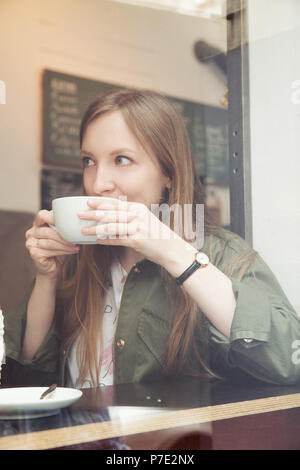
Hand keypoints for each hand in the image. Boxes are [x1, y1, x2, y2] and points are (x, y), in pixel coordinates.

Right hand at [25, 210, 79, 280]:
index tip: (67, 222)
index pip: (42, 215)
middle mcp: (32, 232)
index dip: (53, 217)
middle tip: (75, 240)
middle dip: (63, 236)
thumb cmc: (59, 250)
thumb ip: (65, 229)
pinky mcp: (33, 253)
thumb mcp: (63, 237)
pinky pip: (49, 250)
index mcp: (38, 224)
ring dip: (65, 245)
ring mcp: (30, 243)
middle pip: (47, 231)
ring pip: (50, 242)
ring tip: (75, 247)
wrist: (53, 268)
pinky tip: (70, 252)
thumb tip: (79, 224)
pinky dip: (62, 251)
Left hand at [78, 198, 194, 267]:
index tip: (87, 202)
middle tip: (79, 214)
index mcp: (138, 208)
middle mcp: (137, 216)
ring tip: (83, 230)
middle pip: (110, 213)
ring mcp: (137, 228)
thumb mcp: (144, 219)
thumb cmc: (155, 234)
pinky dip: (105, 240)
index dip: (100, 202)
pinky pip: (116, 240)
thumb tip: (110, 214)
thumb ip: (129, 215)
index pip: (115, 203)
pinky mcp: (136, 241)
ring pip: (111, 226)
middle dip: (93, 213)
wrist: (170, 248)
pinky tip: (96, 241)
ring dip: (95, 228)